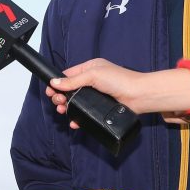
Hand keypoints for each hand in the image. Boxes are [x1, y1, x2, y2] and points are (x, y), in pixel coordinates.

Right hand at [46, 60, 189, 126]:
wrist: (139, 96)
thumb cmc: (121, 81)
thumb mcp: (93, 75)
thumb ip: (73, 80)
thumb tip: (55, 82)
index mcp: (90, 68)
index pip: (68, 75)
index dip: (58, 83)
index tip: (50, 91)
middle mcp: (93, 81)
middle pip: (70, 89)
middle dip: (61, 96)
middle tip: (57, 102)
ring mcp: (97, 95)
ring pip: (76, 102)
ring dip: (67, 107)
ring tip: (63, 111)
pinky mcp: (101, 107)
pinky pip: (86, 113)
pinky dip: (78, 117)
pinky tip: (74, 121)